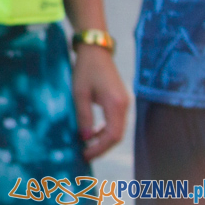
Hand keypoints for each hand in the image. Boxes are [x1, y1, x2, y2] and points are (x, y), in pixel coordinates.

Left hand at [72, 44, 128, 158]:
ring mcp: (124, 103)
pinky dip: (105, 129)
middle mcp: (124, 105)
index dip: (99, 148)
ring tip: (87, 146)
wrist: (95, 50)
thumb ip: (83, 116)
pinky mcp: (119, 100)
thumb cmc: (85, 69)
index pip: (113, 135)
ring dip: (103, 139)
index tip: (85, 155)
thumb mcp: (79, 93)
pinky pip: (115, 121)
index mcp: (116, 104)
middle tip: (85, 154)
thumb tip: (85, 138)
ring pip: (116, 129)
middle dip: (101, 147)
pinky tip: (92, 132)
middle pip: (116, 135)